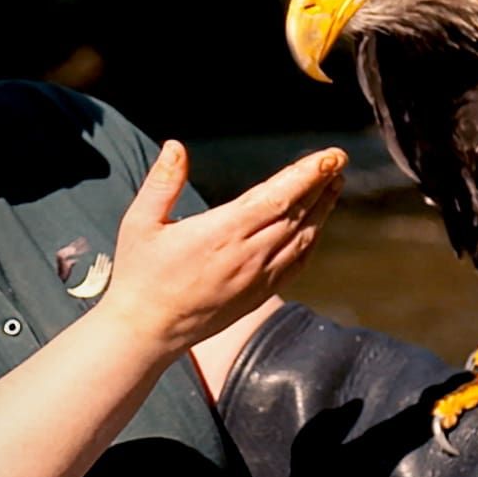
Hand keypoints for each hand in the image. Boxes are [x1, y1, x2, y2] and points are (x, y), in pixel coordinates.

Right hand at [99, 142, 343, 356]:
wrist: (148, 330)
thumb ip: (162, 183)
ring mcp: (257, 278)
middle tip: (337, 160)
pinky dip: (311, 241)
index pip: (277, 197)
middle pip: (297, 214)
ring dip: (322, 210)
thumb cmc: (140, 274)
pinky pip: (296, 264)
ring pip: (302, 238)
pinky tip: (315, 226)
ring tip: (334, 185)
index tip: (328, 156)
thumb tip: (176, 146)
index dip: (307, 175)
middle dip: (321, 184)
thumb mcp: (140, 223)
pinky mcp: (259, 295)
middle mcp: (247, 255)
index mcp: (221, 233)